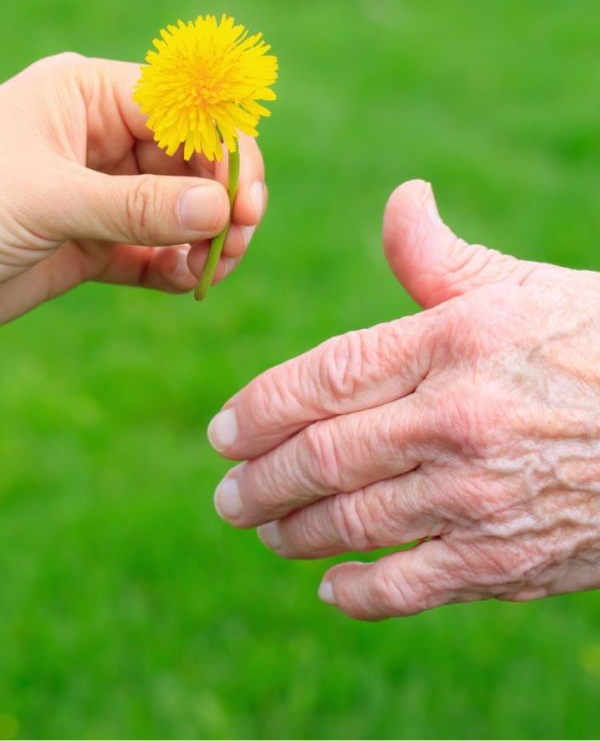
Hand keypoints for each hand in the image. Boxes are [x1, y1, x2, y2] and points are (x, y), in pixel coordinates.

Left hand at [0, 53, 266, 322]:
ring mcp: (103, 195)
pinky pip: (157, 252)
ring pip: (181, 211)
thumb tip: (219, 211)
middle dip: (221, 203)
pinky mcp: (99, 244)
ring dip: (206, 240)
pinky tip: (186, 283)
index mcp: (88, 99)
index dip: (223, 151)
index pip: (182, 111)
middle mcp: (101, 141)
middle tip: (238, 242)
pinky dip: (179, 268)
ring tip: (210, 270)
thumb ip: (136, 206)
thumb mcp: (49, 198)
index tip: (245, 201)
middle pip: (191, 163)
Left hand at [209, 179, 599, 619]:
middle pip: (322, 457)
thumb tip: (400, 198)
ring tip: (264, 530)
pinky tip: (331, 586)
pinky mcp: (509, 560)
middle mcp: (455, 420)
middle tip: (227, 494)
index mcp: (450, 345)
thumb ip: (440, 257)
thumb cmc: (596, 344)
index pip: (323, 378)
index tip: (224, 431)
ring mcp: (479, 497)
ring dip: (294, 531)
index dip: (260, 409)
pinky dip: (361, 592)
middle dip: (259, 481)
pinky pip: (412, 585)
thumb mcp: (521, 287)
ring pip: (354, 523)